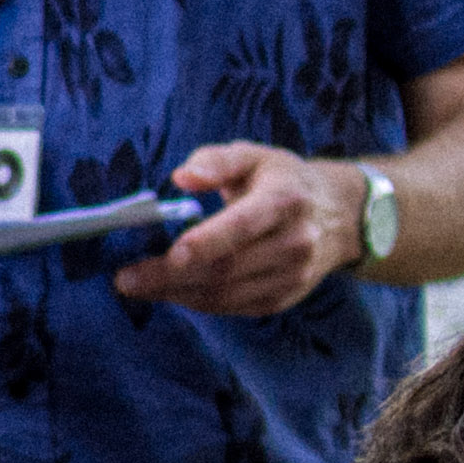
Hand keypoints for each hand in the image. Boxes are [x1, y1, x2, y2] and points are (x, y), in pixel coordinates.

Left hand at [115, 141, 352, 320]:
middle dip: (171, 277)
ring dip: (177, 294)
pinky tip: (170, 291)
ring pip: (227, 294)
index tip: (169, 253)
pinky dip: (197, 302)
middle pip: (227, 268)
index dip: (206, 242)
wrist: (337, 216)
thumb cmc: (281, 181)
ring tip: (138, 286)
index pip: (243, 225)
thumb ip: (216, 161)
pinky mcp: (282, 298)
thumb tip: (182, 177)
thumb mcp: (253, 155)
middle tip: (126, 279)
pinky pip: (233, 307)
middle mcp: (294, 242)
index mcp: (284, 200)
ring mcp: (292, 275)